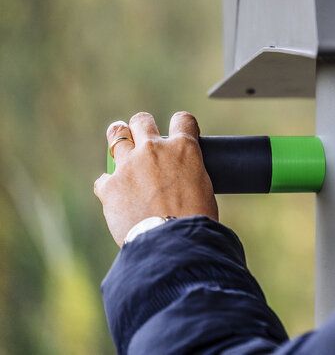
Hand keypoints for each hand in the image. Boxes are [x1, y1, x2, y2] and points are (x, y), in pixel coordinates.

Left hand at [94, 111, 217, 246]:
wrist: (173, 242)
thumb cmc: (195, 220)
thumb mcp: (202, 187)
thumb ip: (188, 172)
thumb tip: (180, 176)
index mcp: (184, 149)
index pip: (183, 120)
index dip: (182, 124)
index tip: (179, 130)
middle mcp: (154, 149)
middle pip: (142, 121)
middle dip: (141, 127)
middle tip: (141, 137)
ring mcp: (129, 165)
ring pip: (116, 134)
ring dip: (118, 138)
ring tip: (118, 143)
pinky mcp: (109, 186)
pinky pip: (104, 178)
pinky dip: (109, 185)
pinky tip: (115, 194)